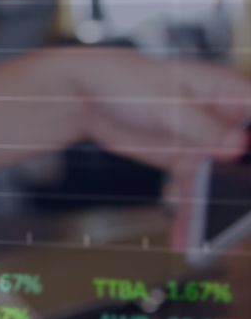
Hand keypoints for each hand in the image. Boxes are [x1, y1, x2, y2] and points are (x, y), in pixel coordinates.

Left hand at [47, 48, 250, 248]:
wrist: (84, 94)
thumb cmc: (124, 78)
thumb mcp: (166, 102)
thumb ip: (202, 126)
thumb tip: (237, 144)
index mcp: (228, 92)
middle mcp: (222, 119)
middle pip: (247, 159)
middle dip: (246, 191)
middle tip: (241, 223)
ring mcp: (204, 142)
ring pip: (223, 182)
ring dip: (218, 212)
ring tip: (213, 240)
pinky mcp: (183, 160)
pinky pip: (195, 191)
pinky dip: (191, 214)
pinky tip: (188, 236)